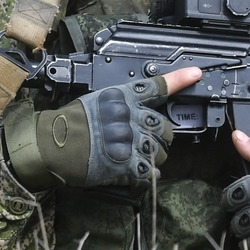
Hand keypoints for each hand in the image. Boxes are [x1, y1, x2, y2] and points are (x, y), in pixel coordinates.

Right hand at [4, 66, 201, 190]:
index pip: (156, 86)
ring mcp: (129, 140)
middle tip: (149, 142)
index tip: (197, 74)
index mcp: (123, 98)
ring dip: (154, 158)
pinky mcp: (125, 163)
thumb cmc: (70, 123)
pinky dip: (148, 176)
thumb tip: (138, 113)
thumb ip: (121, 104)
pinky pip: (149, 172)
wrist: (53, 145)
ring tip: (138, 159)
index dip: (180, 80)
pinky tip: (140, 175)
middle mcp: (130, 116)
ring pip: (160, 151)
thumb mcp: (98, 101)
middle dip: (162, 137)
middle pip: (165, 127)